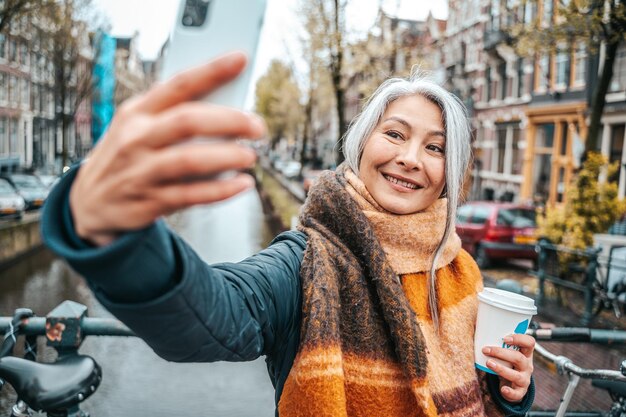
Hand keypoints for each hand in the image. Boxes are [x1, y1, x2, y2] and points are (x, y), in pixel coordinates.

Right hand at [70, 52, 265, 246]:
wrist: (89, 202)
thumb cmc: (125, 156)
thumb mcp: (137, 126)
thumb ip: (172, 114)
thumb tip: (227, 105)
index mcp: (137, 112)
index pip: (178, 85)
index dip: (211, 71)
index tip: (239, 60)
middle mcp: (136, 138)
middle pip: (187, 122)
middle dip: (229, 121)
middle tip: (256, 126)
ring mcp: (141, 171)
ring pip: (189, 160)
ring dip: (226, 157)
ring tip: (250, 157)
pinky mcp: (148, 202)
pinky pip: (191, 195)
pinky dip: (221, 190)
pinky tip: (242, 184)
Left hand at [482, 333, 534, 402]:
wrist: (512, 384)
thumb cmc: (507, 363)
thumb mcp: (506, 352)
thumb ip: (497, 341)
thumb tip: (476, 325)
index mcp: (525, 353)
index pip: (529, 343)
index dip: (519, 339)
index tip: (504, 338)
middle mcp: (527, 365)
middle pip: (519, 358)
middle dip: (501, 353)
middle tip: (486, 350)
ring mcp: (525, 379)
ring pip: (516, 375)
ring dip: (501, 368)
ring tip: (488, 363)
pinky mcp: (520, 391)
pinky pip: (517, 393)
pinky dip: (510, 392)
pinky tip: (503, 389)